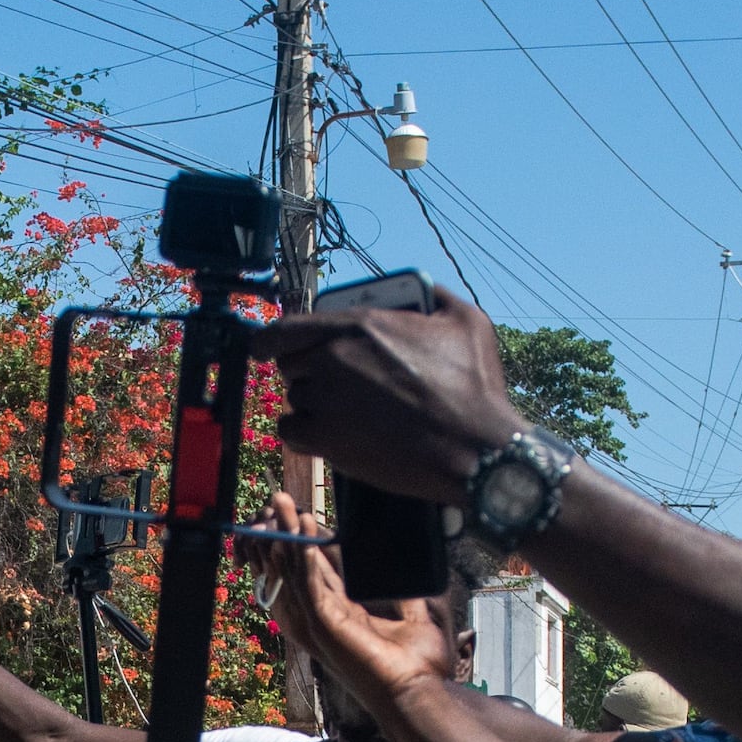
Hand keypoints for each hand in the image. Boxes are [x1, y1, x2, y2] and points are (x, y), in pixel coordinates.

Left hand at [264, 284, 519, 501]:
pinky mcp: (326, 440)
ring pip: (296, 398)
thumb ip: (434, 298)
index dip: (271, 338)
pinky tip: (332, 435)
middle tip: (336, 383)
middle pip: (290, 363)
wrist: (475, 450)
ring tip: (351, 413)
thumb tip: (423, 291)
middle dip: (307, 370)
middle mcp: (334, 358)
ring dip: (314, 403)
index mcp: (362, 325)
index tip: (266, 346)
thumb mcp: (465, 322)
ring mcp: (327, 401)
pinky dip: (306, 434)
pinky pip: (292, 432)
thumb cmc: (474, 389)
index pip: (288, 327)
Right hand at [264, 490, 460, 704]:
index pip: (316, 568)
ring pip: (295, 571)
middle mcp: (326, 614)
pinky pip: (308, 584)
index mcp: (343, 611)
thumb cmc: (416, 663)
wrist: (416, 692)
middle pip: (297, 565)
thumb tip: (413, 560)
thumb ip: (405, 589)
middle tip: (278, 499)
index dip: (305, 539)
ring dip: (288, 535)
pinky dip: (303, 557)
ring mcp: (322, 620)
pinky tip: (302, 532)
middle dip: (286, 530)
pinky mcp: (325, 624)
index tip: (300, 509)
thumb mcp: (414, 613)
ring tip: (282, 504)